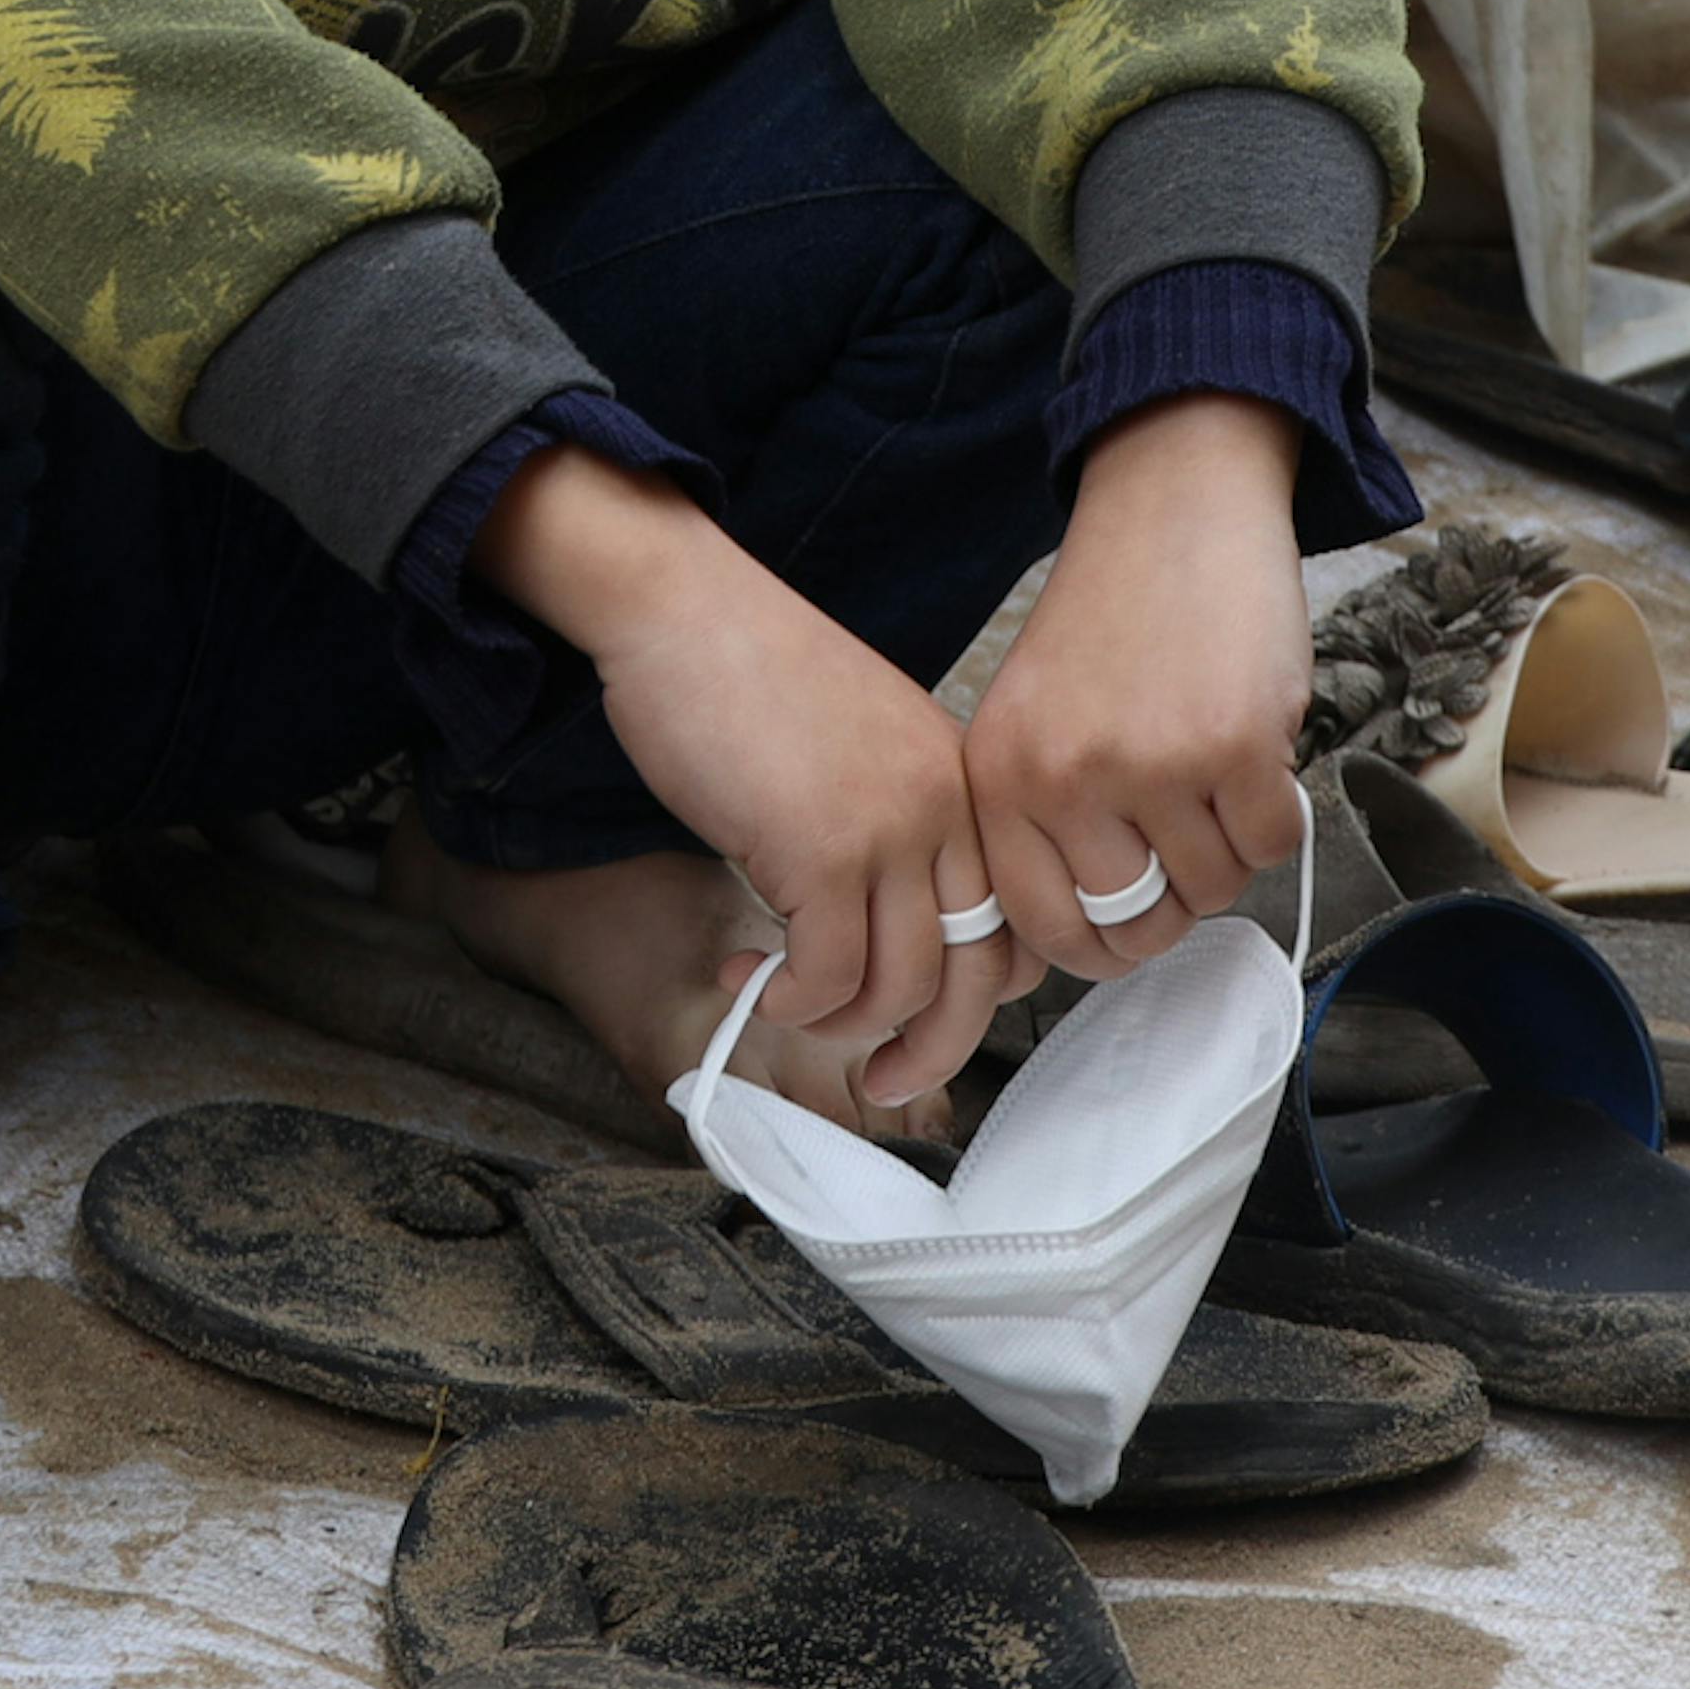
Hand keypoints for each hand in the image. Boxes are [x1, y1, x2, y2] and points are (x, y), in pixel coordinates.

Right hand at [476, 447, 1025, 1103]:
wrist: (682, 609)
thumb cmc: (746, 672)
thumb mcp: (855, 746)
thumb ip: (890, 823)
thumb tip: (879, 931)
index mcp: (959, 781)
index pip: (1008, 922)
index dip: (971, 993)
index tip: (919, 1020)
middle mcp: (944, 808)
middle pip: (976, 972)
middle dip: (933, 1046)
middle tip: (888, 1080)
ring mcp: (890, 831)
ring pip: (900, 986)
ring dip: (840, 1023)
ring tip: (779, 1003)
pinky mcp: (822, 851)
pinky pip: (824, 975)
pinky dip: (786, 1000)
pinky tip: (744, 976)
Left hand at [962, 397, 1315, 979]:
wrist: (1175, 509)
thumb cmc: (1113, 620)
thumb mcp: (1033, 720)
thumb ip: (1041, 826)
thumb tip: (1088, 941)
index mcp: (997, 776)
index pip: (1040, 928)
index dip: (1096, 947)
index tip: (1124, 930)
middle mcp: (1062, 778)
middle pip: (1134, 925)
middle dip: (1173, 905)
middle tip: (1186, 844)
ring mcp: (1150, 763)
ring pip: (1212, 891)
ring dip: (1229, 851)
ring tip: (1213, 778)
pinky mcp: (1235, 746)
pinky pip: (1273, 847)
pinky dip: (1277, 815)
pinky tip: (1255, 756)